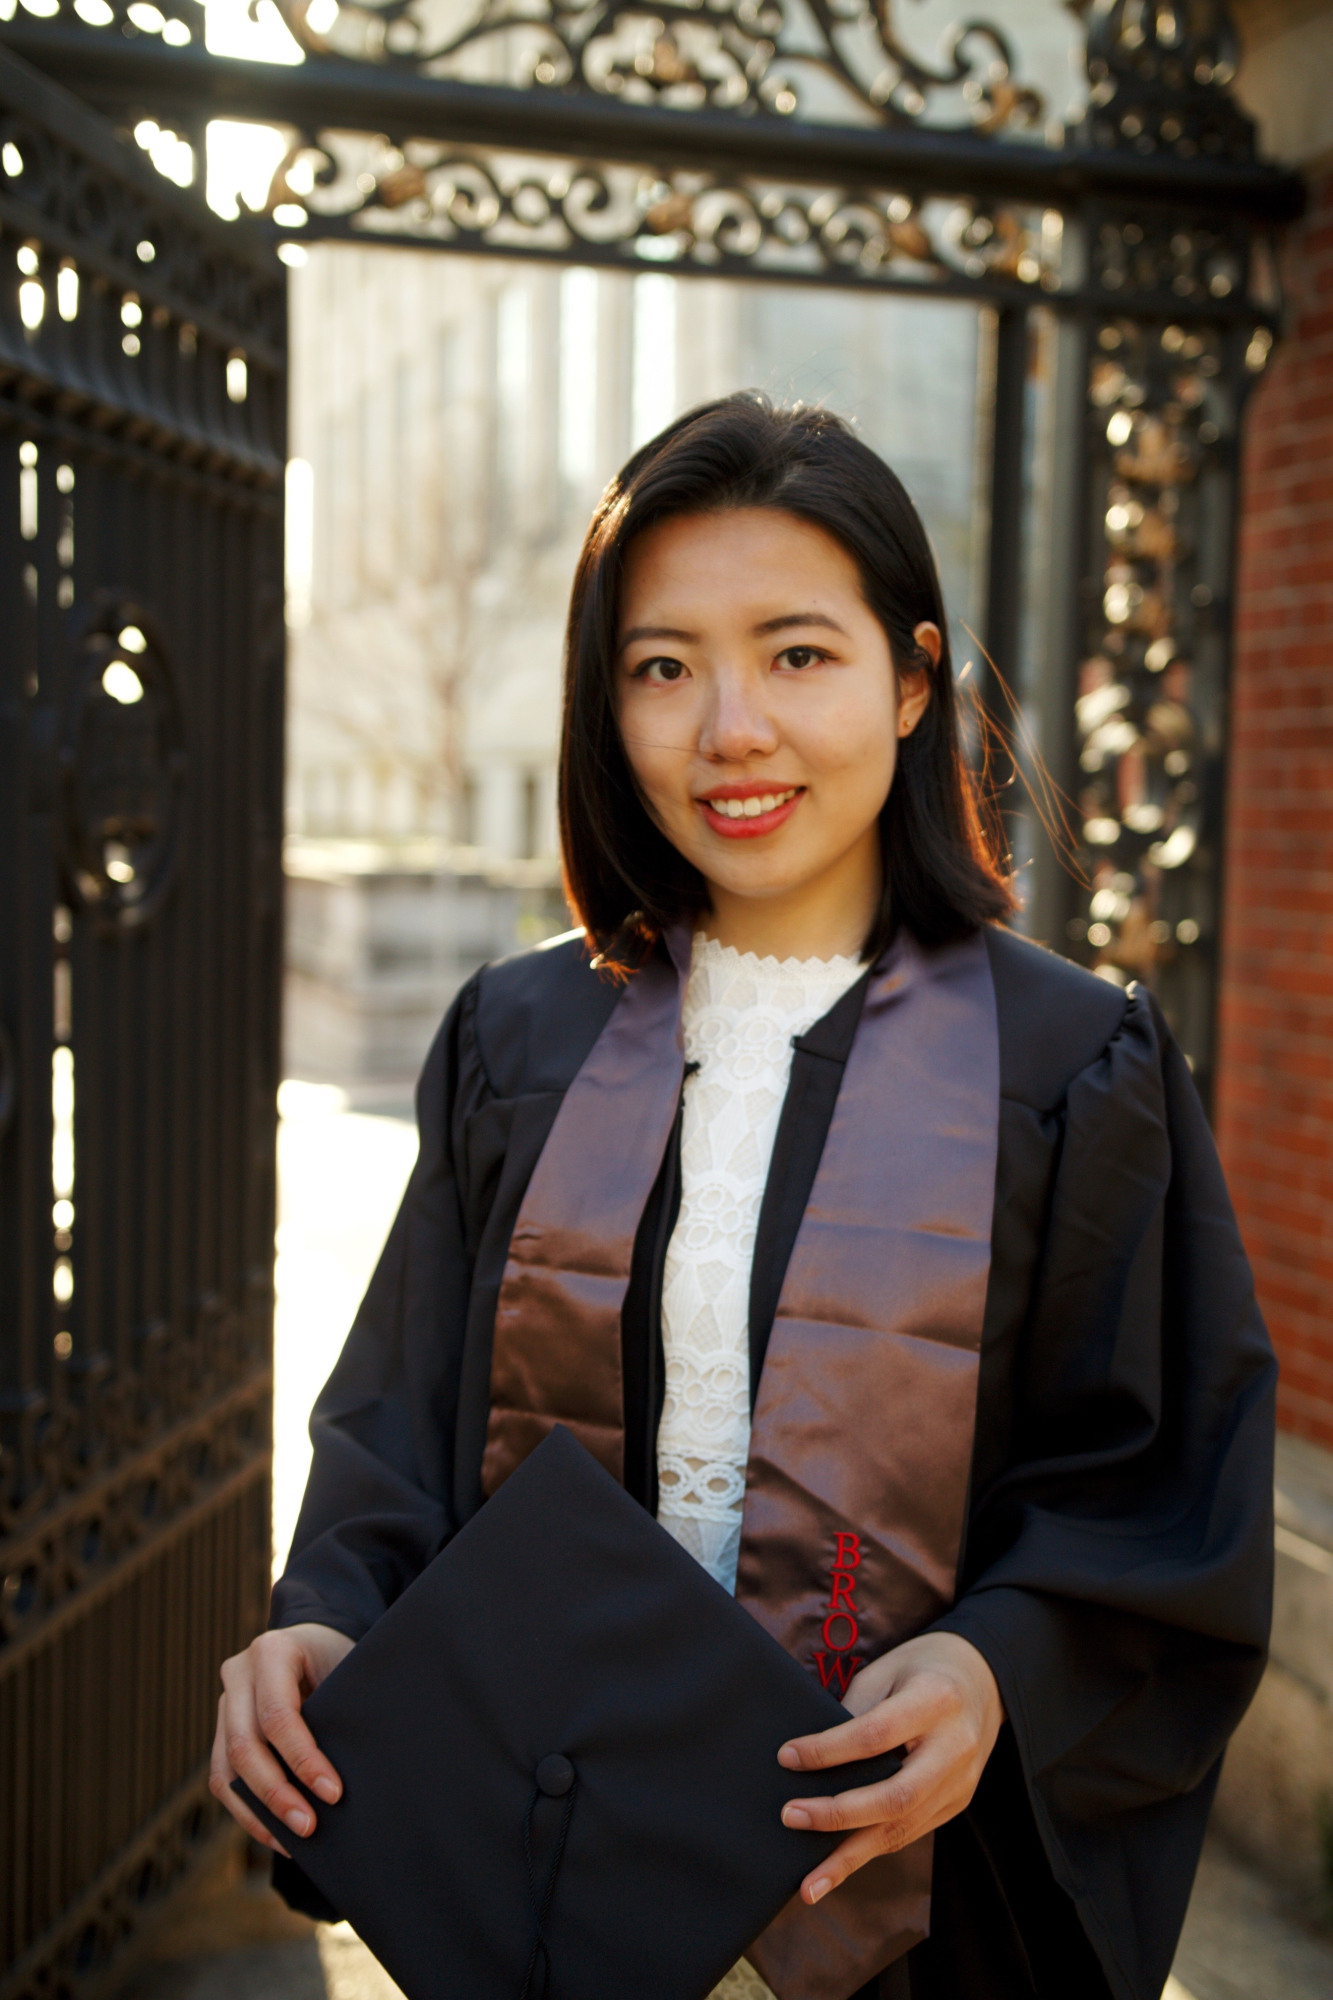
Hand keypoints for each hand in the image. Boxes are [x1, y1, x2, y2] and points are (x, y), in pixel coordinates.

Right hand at [210, 1623, 354, 1853]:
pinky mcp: (222, 1729)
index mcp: (272, 1651)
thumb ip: (340, 1710)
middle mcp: (239, 1674)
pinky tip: (276, 1834)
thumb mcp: (345, 1667)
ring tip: (293, 1842)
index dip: (303, 1759)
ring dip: (258, 1812)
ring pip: (225, 1769)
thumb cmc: (338, 1656)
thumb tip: (344, 1781)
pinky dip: (248, 1811)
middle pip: (244, 1746)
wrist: (316, 1639)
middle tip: (309, 1827)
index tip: (333, 1793)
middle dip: (276, 1794)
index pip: (278, 1715)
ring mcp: (225, 1702)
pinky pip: (223, 1778)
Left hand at [776, 1631, 1004, 1905]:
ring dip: (850, 1858)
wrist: (983, 1681)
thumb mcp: (888, 1670)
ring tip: (807, 1884)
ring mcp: (960, 1783)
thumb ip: (855, 1711)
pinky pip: (909, 1832)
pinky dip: (870, 1850)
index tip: (787, 1757)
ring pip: (902, 1829)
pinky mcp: (956, 1804)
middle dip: (838, 1814)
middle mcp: (954, 1748)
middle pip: (894, 1796)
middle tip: (791, 1817)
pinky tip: (837, 1867)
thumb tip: (810, 1759)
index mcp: (936, 1701)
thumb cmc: (922, 1669)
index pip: (875, 1735)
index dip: (828, 1750)